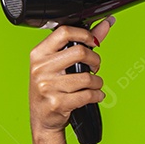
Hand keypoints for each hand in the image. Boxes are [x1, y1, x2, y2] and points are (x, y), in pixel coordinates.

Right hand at [29, 17, 114, 136]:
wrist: (43, 119)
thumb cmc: (51, 88)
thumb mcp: (59, 64)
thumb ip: (82, 43)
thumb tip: (106, 24)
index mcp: (39, 54)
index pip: (64, 32)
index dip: (84, 34)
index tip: (93, 42)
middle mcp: (40, 68)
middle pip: (80, 52)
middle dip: (96, 60)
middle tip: (95, 67)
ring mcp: (47, 86)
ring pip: (87, 77)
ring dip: (97, 82)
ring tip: (93, 85)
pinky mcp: (57, 103)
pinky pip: (88, 95)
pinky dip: (97, 95)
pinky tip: (94, 95)